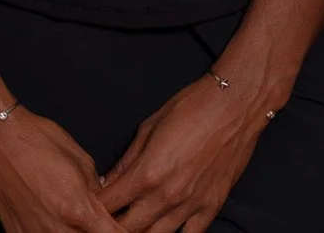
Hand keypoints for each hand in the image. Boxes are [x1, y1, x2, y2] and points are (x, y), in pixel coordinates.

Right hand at [0, 108, 122, 232]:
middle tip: (101, 222)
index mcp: (79, 210)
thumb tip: (105, 205)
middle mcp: (56, 230)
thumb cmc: (35, 140)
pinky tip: (57, 224)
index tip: (126, 227)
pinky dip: (54, 232)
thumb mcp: (82, 160)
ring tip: (79, 221)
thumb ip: (97, 190)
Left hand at [97, 73, 269, 232]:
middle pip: (127, 229)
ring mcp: (190, 205)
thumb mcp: (149, 128)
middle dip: (112, 225)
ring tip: (133, 224)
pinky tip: (164, 229)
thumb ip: (127, 161)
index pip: (108, 204)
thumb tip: (108, 181)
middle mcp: (166, 196)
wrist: (235, 104)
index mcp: (146, 173)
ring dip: (140, 232)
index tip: (88, 203)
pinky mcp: (211, 207)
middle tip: (106, 218)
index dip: (94, 205)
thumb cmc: (191, 107)